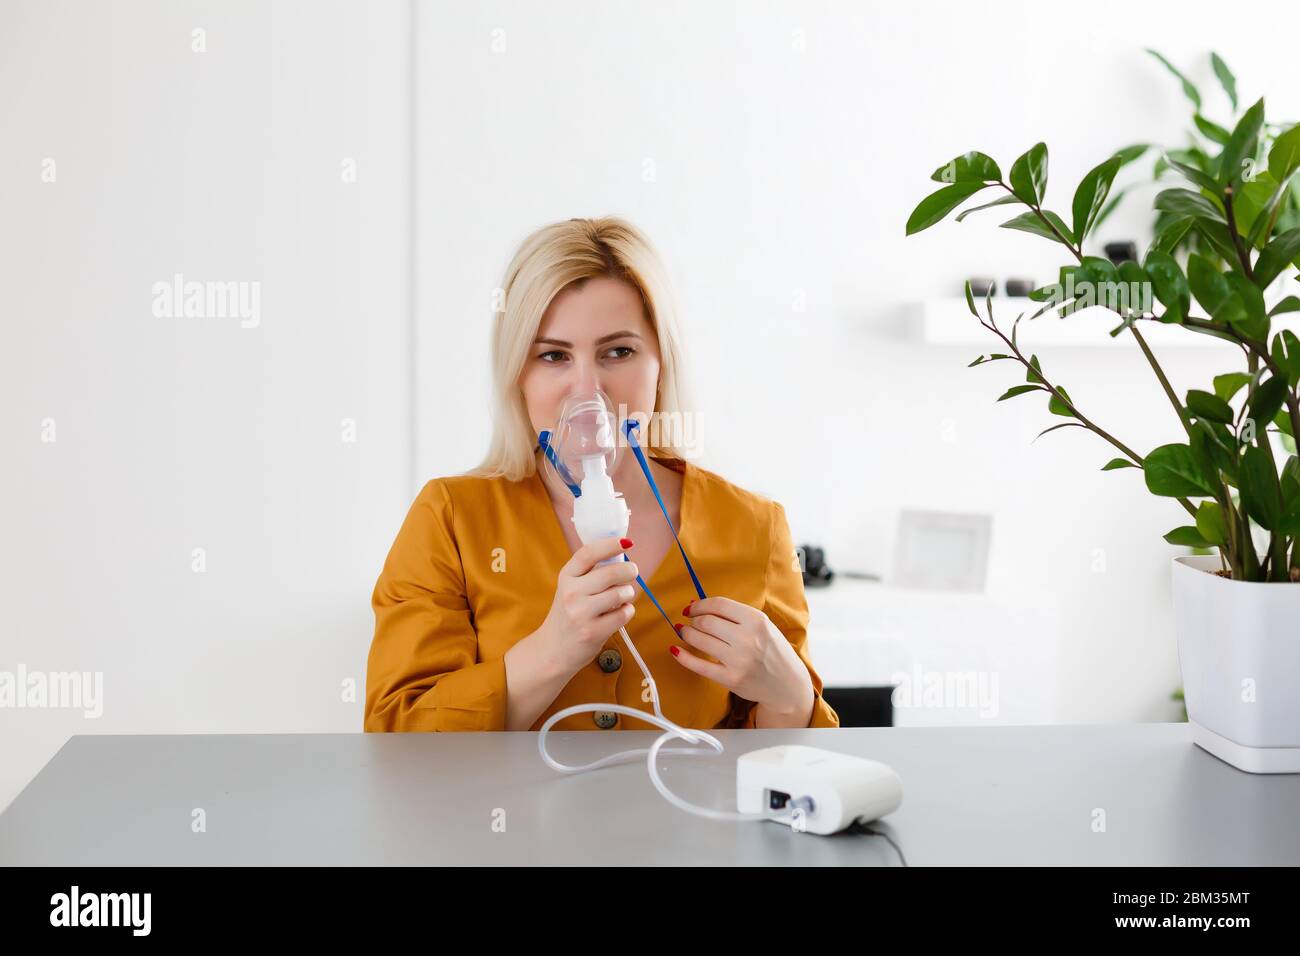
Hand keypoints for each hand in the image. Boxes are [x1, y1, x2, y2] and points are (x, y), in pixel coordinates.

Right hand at [539, 535, 639, 673]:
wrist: (553, 650)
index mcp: (566, 577)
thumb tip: (621, 553)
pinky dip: (627, 611)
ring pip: (620, 594)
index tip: (626, 542)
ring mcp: (581, 614)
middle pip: (610, 573)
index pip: (588, 554)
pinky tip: (620, 612)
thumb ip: (590, 573)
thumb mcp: (570, 588)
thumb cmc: (568, 615)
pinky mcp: (593, 632)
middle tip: (633, 571)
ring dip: (628, 593)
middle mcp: (571, 593)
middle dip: (629, 570)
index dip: (609, 545)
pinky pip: (623, 614)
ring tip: (623, 596)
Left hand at [671, 597, 813, 722]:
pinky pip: (699, 665)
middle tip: (689, 621)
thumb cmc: (771, 649)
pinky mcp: (731, 679)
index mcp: (757, 621)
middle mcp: (748, 639)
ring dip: (686, 633)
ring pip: (700, 639)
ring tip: (684, 632)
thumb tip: (696, 604)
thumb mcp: (762, 625)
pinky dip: (683, 656)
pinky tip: (675, 650)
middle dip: (692, 620)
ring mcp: (739, 660)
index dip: (700, 605)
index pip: (719, 605)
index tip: (691, 608)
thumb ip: (734, 615)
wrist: (787, 683)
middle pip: (706, 621)